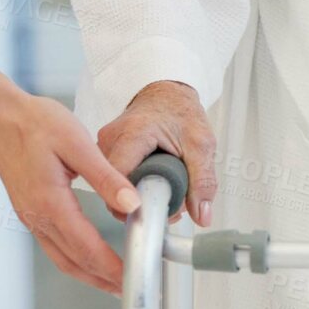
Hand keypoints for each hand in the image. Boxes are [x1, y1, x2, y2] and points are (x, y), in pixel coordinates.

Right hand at [0, 92, 140, 290]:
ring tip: (114, 283)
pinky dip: (74, 259)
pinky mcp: (28, 211)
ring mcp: (30, 216)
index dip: (113, 268)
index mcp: (50, 202)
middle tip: (132, 289)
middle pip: (75, 262)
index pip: (87, 248)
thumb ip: (107, 178)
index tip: (134, 278)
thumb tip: (133, 205)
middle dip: (104, 280)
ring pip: (62, 259)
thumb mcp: (78, 144)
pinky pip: (53, 246)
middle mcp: (37, 216)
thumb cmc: (37, 122)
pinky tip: (89, 258)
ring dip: (89, 274)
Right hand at [96, 81, 218, 227]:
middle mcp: (111, 139)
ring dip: (140, 195)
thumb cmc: (181, 112)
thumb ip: (203, 180)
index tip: (154, 213)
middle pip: (115, 187)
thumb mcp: (201, 145)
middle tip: (169, 203)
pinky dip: (135, 185)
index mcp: (133, 135)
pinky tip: (153, 182)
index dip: (133, 204)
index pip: (119, 181)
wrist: (167, 94)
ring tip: (164, 189)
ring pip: (115, 185)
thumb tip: (202, 215)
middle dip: (142, 203)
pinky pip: (116, 178)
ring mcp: (105, 145)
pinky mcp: (107, 151)